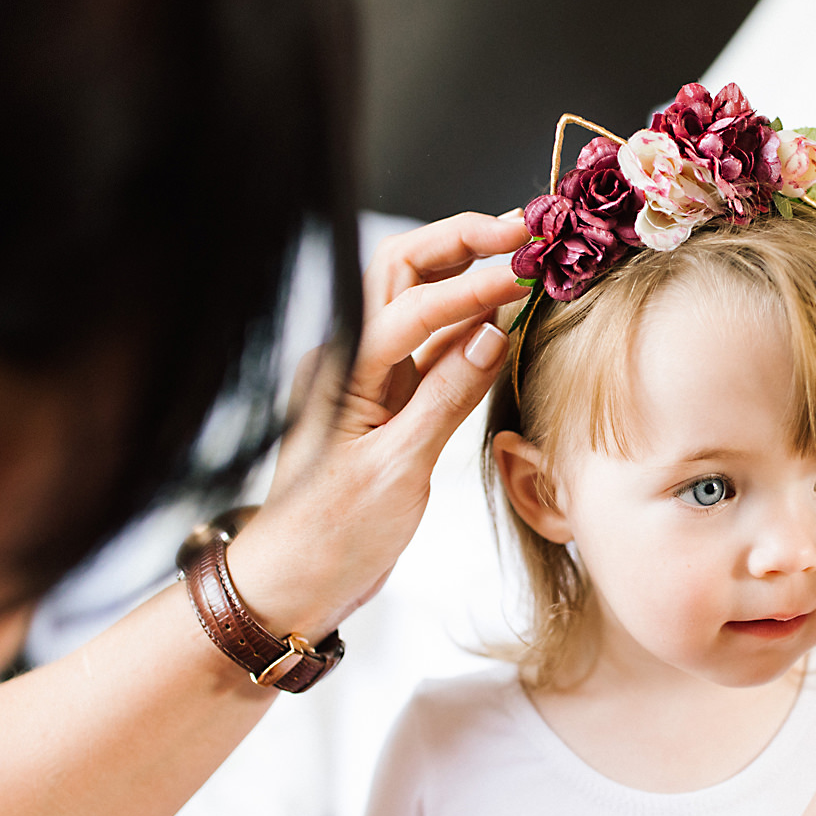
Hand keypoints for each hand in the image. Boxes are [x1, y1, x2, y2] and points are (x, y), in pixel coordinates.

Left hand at [225, 213, 529, 636]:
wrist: (290, 586)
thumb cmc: (331, 538)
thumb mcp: (398, 472)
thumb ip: (446, 397)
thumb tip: (495, 331)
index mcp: (342, 371)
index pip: (414, 306)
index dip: (473, 286)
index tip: (525, 271)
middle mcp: (347, 360)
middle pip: (402, 271)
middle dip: (460, 241)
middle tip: (522, 229)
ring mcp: (364, 378)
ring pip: (414, 299)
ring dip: (463, 271)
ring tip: (518, 254)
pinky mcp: (382, 402)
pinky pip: (426, 345)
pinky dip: (465, 322)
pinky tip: (500, 318)